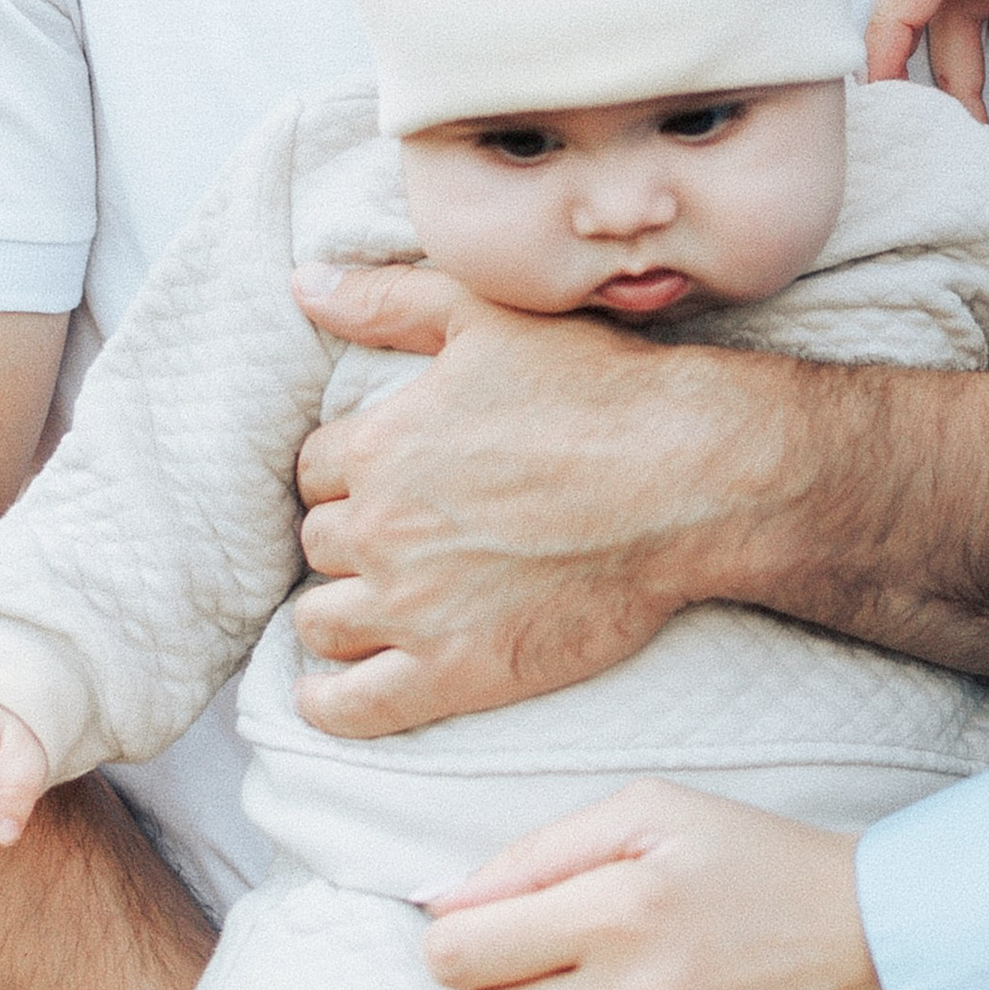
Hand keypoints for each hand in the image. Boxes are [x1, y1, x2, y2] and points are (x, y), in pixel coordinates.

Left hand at [290, 267, 798, 737]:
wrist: (688, 480)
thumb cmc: (599, 390)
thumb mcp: (487, 317)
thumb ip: (386, 300)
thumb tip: (300, 283)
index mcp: (381, 445)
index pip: (317, 469)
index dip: (351, 471)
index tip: (389, 476)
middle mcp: (382, 529)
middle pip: (319, 544)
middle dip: (352, 537)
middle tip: (404, 534)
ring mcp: (416, 607)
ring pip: (324, 621)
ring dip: (339, 611)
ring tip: (374, 605)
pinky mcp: (457, 672)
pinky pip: (356, 706)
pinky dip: (331, 703)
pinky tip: (330, 694)